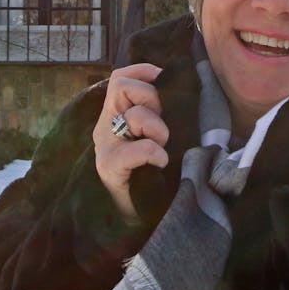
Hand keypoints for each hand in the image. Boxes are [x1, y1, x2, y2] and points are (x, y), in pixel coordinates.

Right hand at [93, 63, 168, 219]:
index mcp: (115, 116)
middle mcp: (106, 127)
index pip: (120, 78)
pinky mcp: (109, 168)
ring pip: (134, 115)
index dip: (144, 72)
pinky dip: (154, 151)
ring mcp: (105, 146)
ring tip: (163, 146)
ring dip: (158, 128)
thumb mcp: (152, 137)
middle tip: (163, 122)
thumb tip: (182, 90)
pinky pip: (136, 149)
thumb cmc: (147, 175)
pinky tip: (161, 161)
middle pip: (123, 87)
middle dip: (152, 98)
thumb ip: (158, 115)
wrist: (130, 217)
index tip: (164, 80)